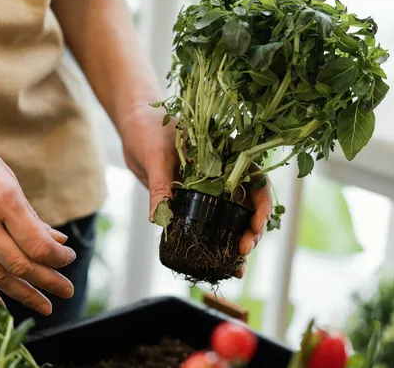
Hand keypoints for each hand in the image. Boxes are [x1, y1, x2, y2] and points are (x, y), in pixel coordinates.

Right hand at [0, 114, 75, 315]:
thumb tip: (55, 240)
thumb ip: (29, 214)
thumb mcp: (5, 174)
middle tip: (66, 291)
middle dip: (48, 282)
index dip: (58, 259)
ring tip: (43, 304)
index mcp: (2, 199)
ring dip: (23, 293)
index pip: (37, 245)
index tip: (68, 259)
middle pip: (20, 265)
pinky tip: (2, 302)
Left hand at [118, 104, 271, 278]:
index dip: (261, 204)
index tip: (254, 225)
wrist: (132, 126)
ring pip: (231, 218)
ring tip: (235, 268)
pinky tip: (215, 262)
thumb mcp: (156, 155)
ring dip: (235, 242)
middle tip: (241, 252)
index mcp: (225, 154)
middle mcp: (222, 173)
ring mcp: (208, 187)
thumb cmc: (147, 129)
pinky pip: (206, 222)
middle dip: (251, 231)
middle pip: (248, 205)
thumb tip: (159, 218)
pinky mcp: (191, 199)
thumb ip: (161, 184)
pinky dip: (212, 241)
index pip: (256, 179)